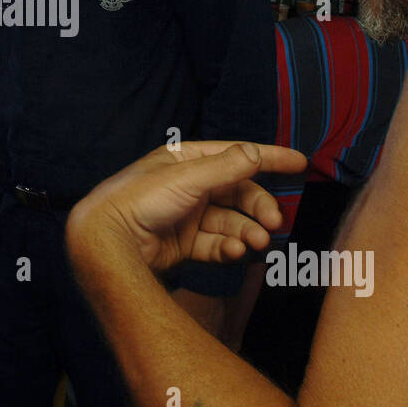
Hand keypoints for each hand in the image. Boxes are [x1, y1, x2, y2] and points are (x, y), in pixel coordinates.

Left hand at [69, 142, 306, 275]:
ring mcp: (186, 216)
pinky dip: (229, 249)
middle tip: (275, 222)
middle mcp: (187, 187)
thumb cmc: (138, 201)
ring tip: (259, 243)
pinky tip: (235, 253)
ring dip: (247, 232)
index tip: (300, 163)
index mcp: (186, 161)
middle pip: (237, 193)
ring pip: (230, 222)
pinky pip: (215, 245)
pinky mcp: (183, 244)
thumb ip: (226, 167)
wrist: (107, 242)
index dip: (269, 158)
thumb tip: (257, 152)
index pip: (236, 155)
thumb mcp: (186, 178)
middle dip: (259, 206)